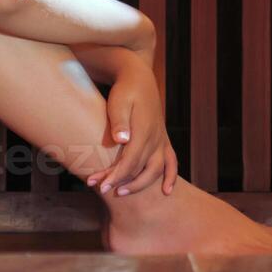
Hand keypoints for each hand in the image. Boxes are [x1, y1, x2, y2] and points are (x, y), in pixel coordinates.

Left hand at [86, 60, 177, 196]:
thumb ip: (119, 121)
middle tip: (104, 189)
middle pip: (140, 168)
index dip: (115, 175)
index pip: (130, 161)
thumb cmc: (125, 91)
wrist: (139, 79)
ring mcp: (161, 140)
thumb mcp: (118, 101)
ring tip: (123, 192)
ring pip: (156, 169)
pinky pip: (172, 162)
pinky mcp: (163, 140)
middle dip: (122, 182)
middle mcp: (155, 138)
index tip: (100, 184)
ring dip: (140, 183)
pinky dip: (171, 176)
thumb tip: (122, 140)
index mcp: (144, 130)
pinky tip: (166, 190)